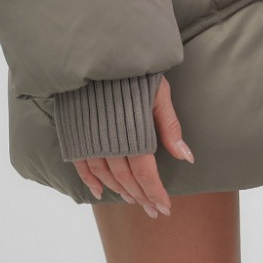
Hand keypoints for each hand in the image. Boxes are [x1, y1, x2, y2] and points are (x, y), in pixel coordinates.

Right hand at [73, 75, 194, 213]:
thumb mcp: (158, 91)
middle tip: (153, 211)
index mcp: (132, 133)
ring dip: (119, 191)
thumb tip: (186, 158)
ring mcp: (90, 139)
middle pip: (126, 179)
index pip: (145, 174)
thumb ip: (169, 125)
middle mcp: (109, 142)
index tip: (165, 208)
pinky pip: (81, 164)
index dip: (155, 192)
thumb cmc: (134, 70)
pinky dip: (90, 180)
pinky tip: (98, 192)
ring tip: (132, 201)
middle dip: (141, 197)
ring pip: (105, 175)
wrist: (99, 52)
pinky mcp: (76, 133)